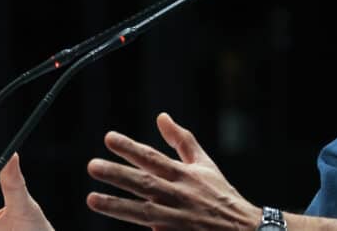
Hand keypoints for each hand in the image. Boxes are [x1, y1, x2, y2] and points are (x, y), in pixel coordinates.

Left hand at [86, 112, 261, 229]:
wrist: (245, 230)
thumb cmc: (219, 194)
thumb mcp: (203, 164)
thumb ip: (181, 140)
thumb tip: (161, 116)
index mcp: (184, 175)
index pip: (153, 159)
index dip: (130, 148)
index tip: (108, 138)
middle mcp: (179, 196)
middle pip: (144, 184)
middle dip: (117, 175)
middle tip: (92, 166)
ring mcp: (177, 220)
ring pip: (143, 213)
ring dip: (117, 206)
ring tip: (92, 199)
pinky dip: (144, 230)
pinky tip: (117, 221)